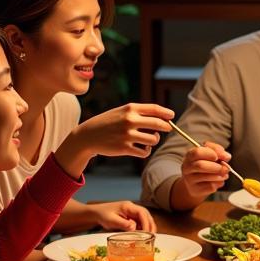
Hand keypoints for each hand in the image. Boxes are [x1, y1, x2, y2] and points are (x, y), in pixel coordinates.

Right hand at [56, 102, 172, 177]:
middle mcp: (130, 120)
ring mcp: (127, 135)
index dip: (166, 113)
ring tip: (149, 139)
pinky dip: (146, 151)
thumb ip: (139, 113)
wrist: (88, 135)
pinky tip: (142, 148)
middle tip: (167, 128)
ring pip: (153, 140)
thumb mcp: (122, 112)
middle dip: (166, 127)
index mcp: (130, 108)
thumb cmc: (108, 122)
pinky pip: (145, 152)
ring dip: (154, 140)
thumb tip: (163, 118)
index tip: (171, 116)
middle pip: (159, 124)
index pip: (155, 109)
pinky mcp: (125, 148)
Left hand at [89, 201, 156, 232]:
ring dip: (148, 227)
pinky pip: (140, 222)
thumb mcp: (112, 220)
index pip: (141, 213)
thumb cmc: (103, 215)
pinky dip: (143, 228)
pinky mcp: (131, 217)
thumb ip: (123, 224)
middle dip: (150, 225)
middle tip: (152, 236)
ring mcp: (132, 212)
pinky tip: (143, 235)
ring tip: (150, 237)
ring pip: (144, 219)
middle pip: (146, 215)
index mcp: (128, 206)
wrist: (97, 213)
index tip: (147, 232)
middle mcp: (133, 208)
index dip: (146, 222)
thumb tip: (134, 228)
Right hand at [178, 140, 230, 201]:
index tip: (219, 157)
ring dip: (219, 175)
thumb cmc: (205, 165)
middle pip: (200, 165)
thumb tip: (226, 156)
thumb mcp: (209, 154)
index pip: (197, 152)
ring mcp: (190, 180)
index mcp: (190, 155)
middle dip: (216, 167)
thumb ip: (217, 150)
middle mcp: (187, 168)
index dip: (211, 153)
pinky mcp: (196, 190)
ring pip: (206, 177)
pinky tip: (219, 181)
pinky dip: (218, 183)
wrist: (197, 183)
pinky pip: (210, 186)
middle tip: (226, 168)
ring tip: (224, 174)